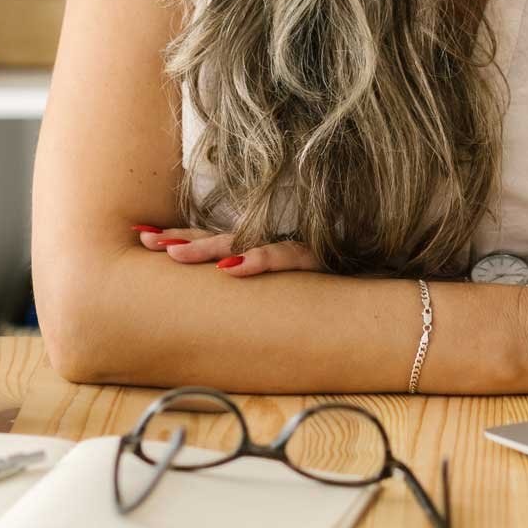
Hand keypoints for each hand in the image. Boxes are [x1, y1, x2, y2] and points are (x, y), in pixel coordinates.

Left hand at [129, 225, 321, 275]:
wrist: (388, 276)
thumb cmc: (337, 284)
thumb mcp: (293, 284)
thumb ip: (261, 278)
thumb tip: (225, 293)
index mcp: (263, 249)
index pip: (211, 240)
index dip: (177, 237)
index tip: (139, 234)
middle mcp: (273, 243)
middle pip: (217, 237)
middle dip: (178, 239)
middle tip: (141, 239)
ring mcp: (293, 246)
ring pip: (243, 243)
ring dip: (205, 248)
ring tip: (172, 254)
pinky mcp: (315, 256)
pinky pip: (283, 257)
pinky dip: (258, 260)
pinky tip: (234, 267)